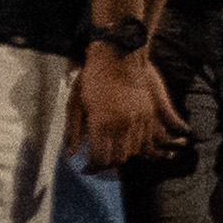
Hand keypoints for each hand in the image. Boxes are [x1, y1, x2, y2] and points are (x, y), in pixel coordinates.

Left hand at [73, 45, 164, 167]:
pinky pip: (149, 138)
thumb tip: (70, 154)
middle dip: (108, 163)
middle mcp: (123, 125)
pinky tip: (131, 141)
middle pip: (119, 158)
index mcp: (102, 124)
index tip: (87, 168)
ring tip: (114, 150)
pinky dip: (140, 145)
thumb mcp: (76, 104)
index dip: (93, 168)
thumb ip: (74, 131)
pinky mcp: (151, 112)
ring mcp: (140, 119)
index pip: (100, 158)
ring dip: (124, 154)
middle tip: (99, 161)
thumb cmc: (93, 78)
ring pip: (135, 150)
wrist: (119, 54)